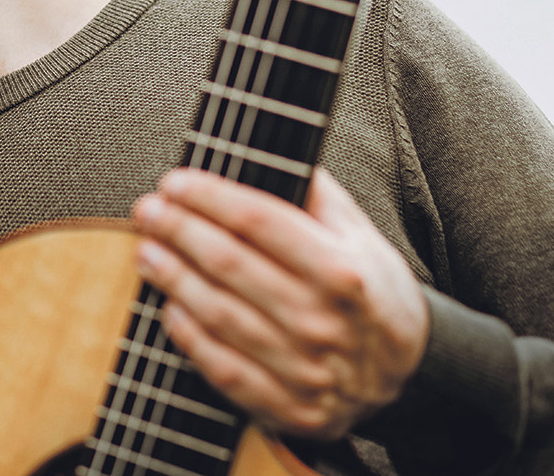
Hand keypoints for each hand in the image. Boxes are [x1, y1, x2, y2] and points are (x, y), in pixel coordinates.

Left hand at [130, 167, 428, 440]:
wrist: (407, 372)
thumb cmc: (371, 291)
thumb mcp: (361, 234)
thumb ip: (316, 193)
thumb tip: (268, 146)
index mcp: (343, 270)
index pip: (259, 220)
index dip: (209, 196)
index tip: (175, 182)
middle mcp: (324, 320)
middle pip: (230, 263)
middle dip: (178, 230)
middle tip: (148, 210)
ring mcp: (307, 369)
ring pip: (219, 314)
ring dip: (173, 278)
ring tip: (147, 250)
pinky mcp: (291, 408)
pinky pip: (224, 369)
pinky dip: (189, 337)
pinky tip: (168, 308)